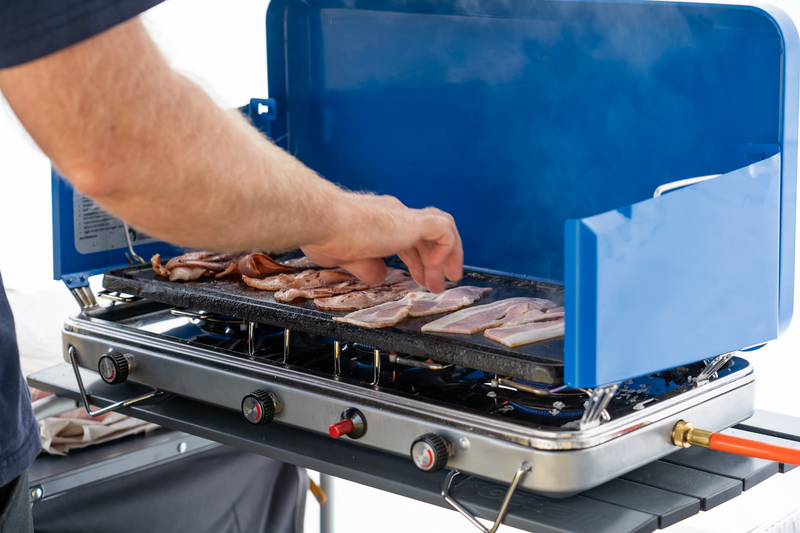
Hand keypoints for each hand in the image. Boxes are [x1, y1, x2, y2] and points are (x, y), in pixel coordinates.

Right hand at [301, 193, 462, 292]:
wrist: (322, 221)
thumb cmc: (323, 235)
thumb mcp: (344, 259)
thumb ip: (365, 267)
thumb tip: (379, 276)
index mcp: (377, 219)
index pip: (406, 236)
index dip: (416, 259)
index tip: (420, 278)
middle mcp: (393, 213)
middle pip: (425, 236)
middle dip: (433, 262)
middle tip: (437, 285)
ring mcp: (403, 216)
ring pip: (441, 228)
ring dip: (448, 254)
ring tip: (450, 278)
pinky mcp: (411, 222)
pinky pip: (443, 230)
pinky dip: (447, 248)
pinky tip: (436, 267)